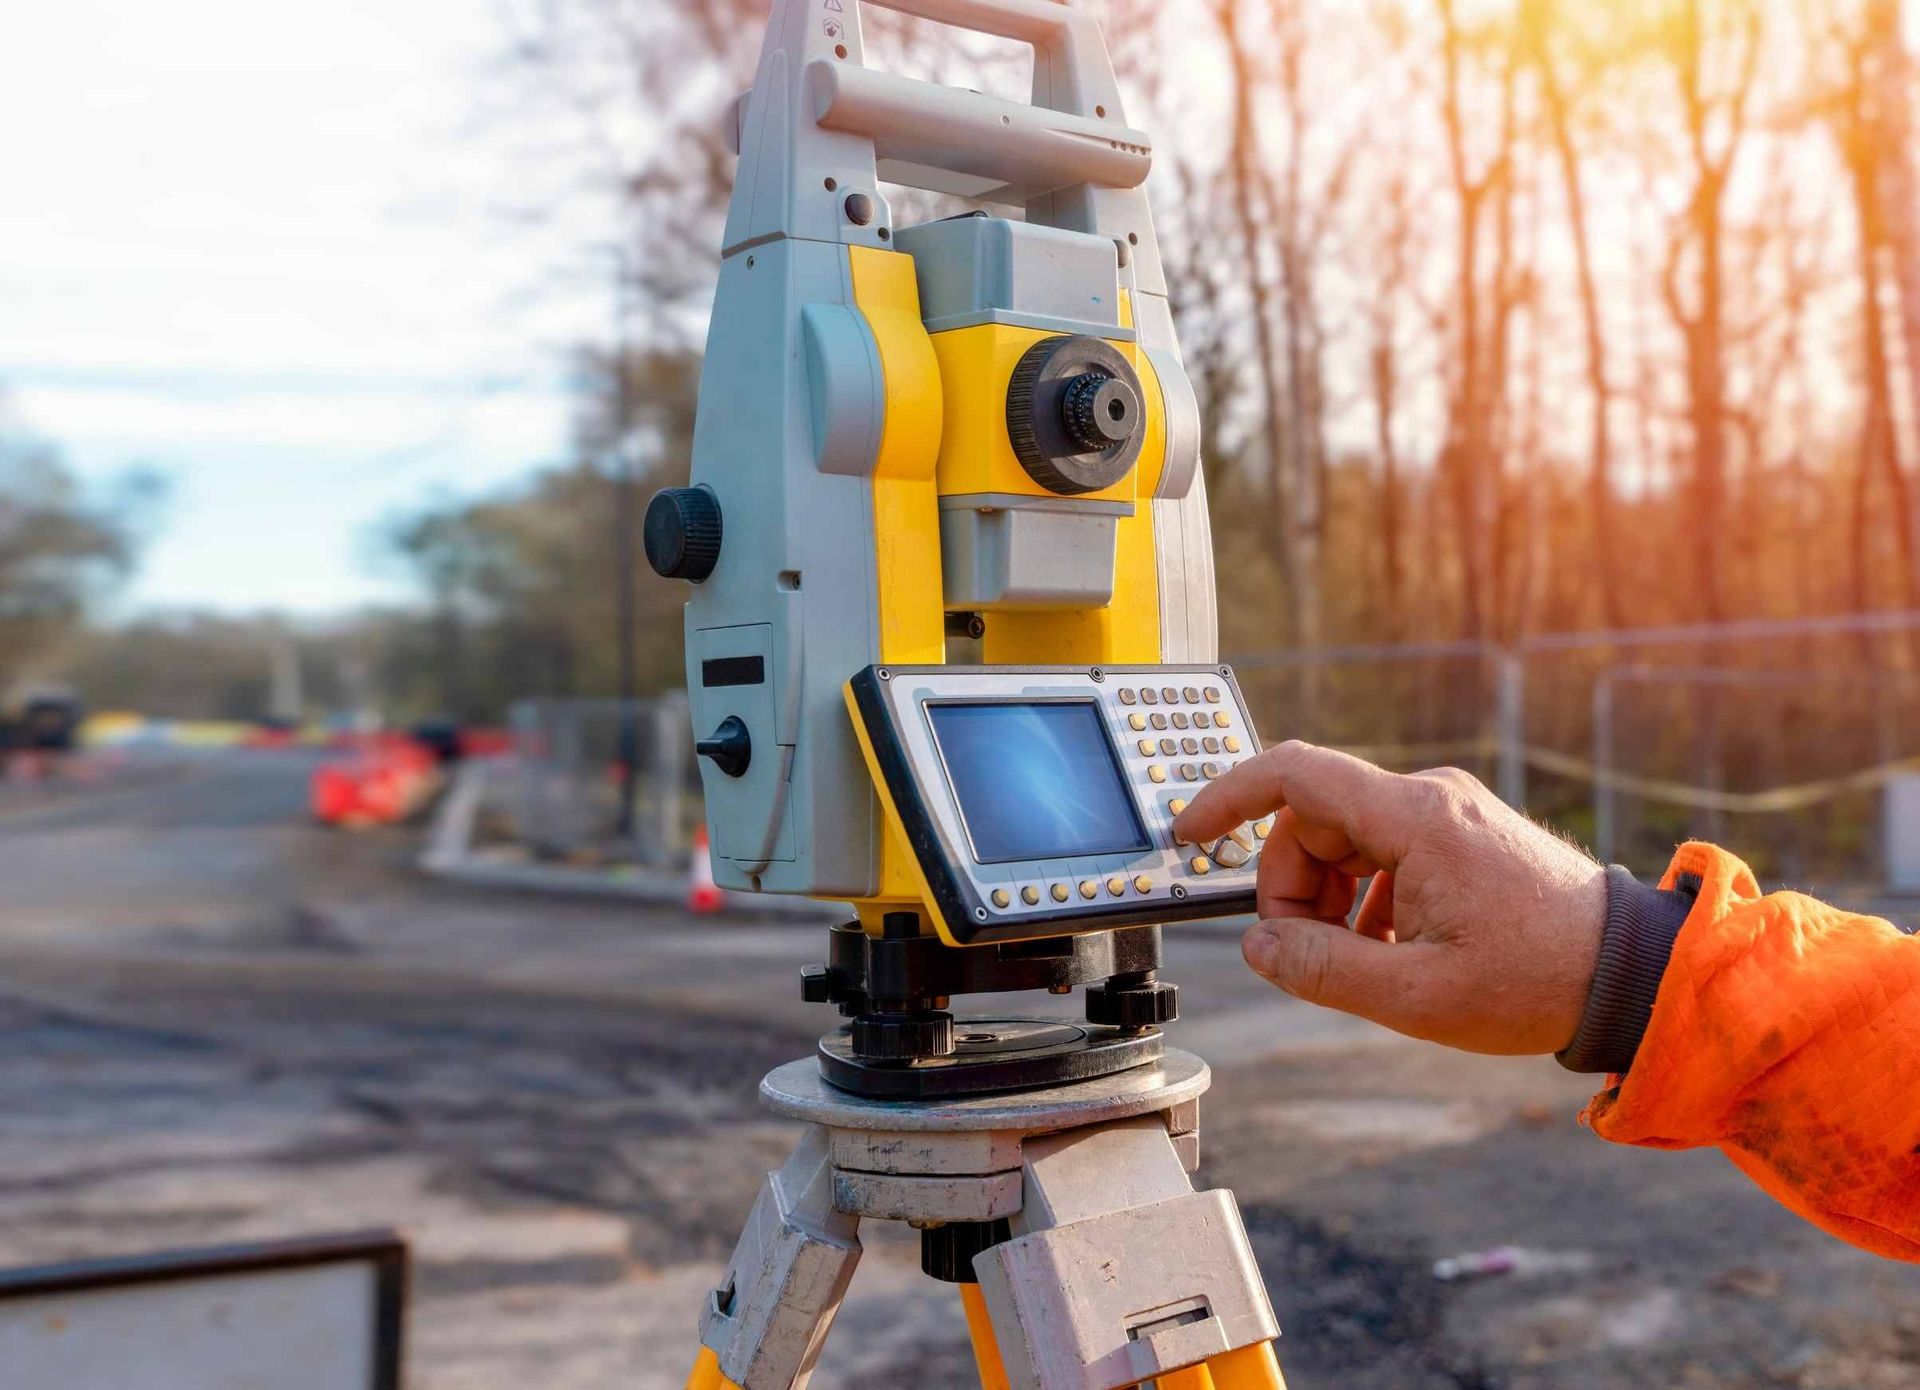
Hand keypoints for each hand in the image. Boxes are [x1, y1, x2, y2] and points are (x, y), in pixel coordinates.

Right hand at [1172, 741, 1606, 1054]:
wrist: (1631, 973)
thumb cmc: (1536, 981)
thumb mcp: (1414, 993)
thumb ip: (1321, 967)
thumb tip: (1260, 945)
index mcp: (1415, 819)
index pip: (1294, 774)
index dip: (1228, 798)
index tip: (1190, 834)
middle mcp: (1429, 798)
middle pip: (1314, 820)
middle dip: (1290, 886)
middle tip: (1300, 952)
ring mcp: (1448, 813)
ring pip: (1346, 840)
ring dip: (1329, 899)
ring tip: (1357, 962)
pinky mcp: (1461, 835)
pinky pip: (1383, 853)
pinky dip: (1365, 899)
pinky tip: (1389, 951)